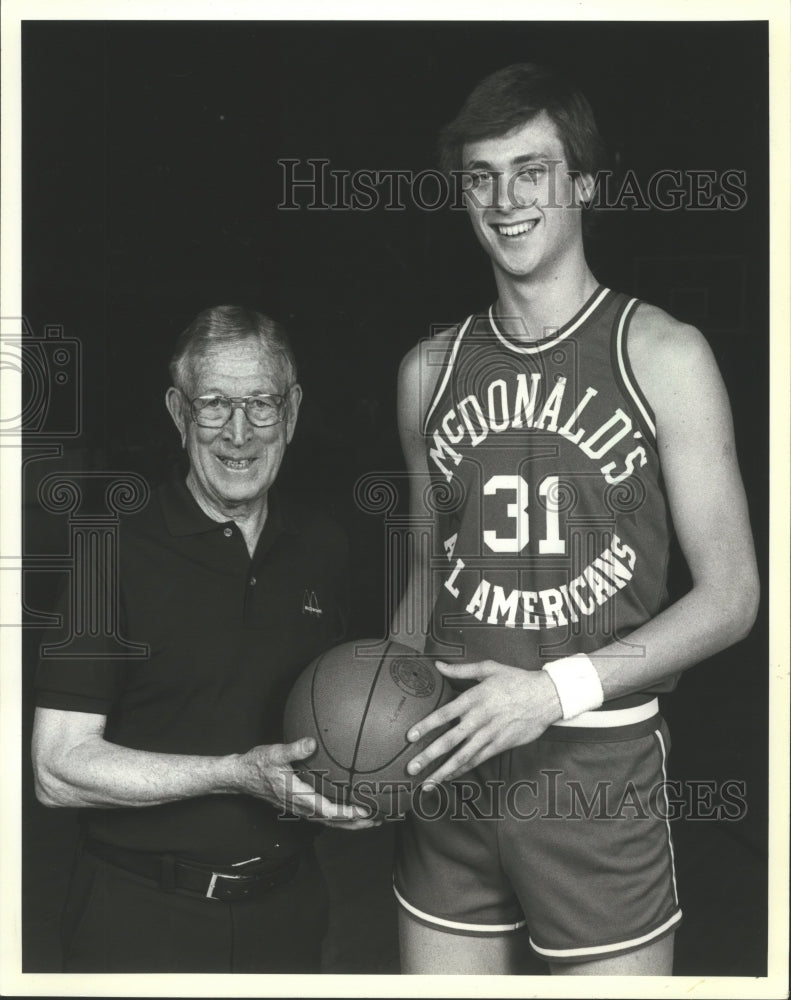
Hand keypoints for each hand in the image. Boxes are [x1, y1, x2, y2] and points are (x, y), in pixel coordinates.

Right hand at [234, 738, 380, 829]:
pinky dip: (340, 816)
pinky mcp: (300, 805)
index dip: (348, 813)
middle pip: (334, 822)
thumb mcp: (274, 753)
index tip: (366, 811)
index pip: (328, 810)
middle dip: (357, 823)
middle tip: (379, 821)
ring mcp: (300, 808)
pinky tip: (350, 808)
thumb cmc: (258, 764)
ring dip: (351, 823)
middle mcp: (302, 807)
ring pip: (330, 821)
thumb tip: (312, 742)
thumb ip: (294, 749)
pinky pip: (323, 815)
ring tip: (372, 820)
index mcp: (299, 796)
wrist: (242, 776)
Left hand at [406, 660, 562, 785]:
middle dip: (429, 756)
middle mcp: (479, 719)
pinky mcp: (501, 745)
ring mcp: (490, 734)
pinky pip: (478, 760)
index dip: (426, 726)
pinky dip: (463, 769)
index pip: (444, 714)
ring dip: (443, 771)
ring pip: (463, 756)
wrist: (546, 696)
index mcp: (474, 698)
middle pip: (449, 740)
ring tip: (427, 784)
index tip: (410, 737)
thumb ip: (461, 670)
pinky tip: (450, 777)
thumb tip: (439, 665)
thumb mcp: (489, 668)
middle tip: (411, 768)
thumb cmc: (516, 680)